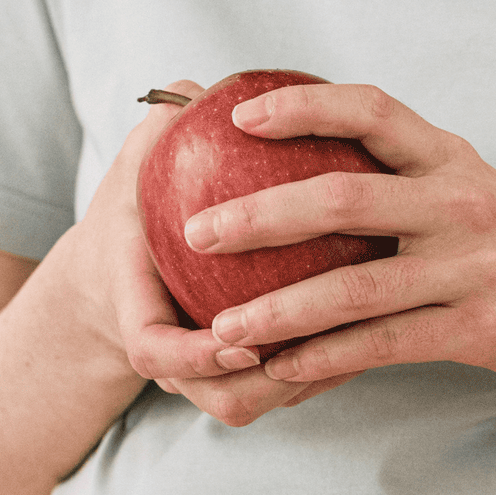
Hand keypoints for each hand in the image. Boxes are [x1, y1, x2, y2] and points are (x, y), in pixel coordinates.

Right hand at [113, 80, 364, 426]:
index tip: (238, 334)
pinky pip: (282, 391)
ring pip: (257, 403)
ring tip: (367, 332)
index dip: (196, 356)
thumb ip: (156, 135)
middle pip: (223, 399)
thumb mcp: (130, 172)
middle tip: (328, 339)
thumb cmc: (133, 214)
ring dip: (310, 378)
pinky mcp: (234, 385)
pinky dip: (321, 370)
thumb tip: (192, 91)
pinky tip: (375, 328)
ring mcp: (203, 382)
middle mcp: (172, 362)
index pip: (154, 351)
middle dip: (272, 382)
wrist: (120, 276)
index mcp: (135, 312)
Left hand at [179, 83, 495, 401]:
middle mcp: (460, 204)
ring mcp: (470, 267)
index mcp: (453, 160)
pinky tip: (280, 371)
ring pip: (353, 286)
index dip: (302, 105)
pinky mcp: (476, 328)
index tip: (240, 113)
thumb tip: (315, 175)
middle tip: (198, 229)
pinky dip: (324, 359)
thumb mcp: (477, 198)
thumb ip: (410, 182)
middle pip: (343, 197)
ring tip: (222, 327)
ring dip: (278, 309)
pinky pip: (382, 345)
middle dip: (260, 212)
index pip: (372, 109)